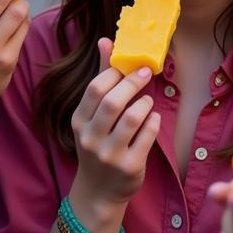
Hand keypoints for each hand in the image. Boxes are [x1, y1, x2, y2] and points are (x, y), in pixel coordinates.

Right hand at [67, 41, 160, 229]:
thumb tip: (106, 40)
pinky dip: (154, 122)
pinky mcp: (129, 167)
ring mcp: (109, 155)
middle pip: (113, 102)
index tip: (129, 66)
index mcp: (78, 121)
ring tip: (147, 101)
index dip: (114, 73)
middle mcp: (90, 138)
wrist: (98, 191)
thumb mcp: (91, 115)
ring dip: (145, 103)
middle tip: (146, 73)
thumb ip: (101, 76)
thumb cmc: (98, 144)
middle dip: (133, 83)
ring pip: (133, 118)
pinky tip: (152, 119)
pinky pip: (147, 136)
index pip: (95, 89)